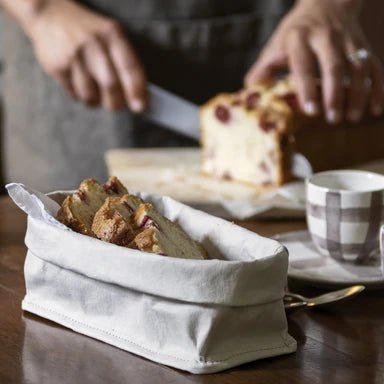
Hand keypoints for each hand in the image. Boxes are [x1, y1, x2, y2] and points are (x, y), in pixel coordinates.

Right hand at [24, 0, 145, 110]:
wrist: (51, 15)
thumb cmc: (90, 34)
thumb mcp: (111, 37)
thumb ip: (125, 63)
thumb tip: (138, 97)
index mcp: (112, 34)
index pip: (129, 66)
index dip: (137, 90)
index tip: (140, 107)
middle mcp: (93, 43)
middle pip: (110, 84)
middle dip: (116, 102)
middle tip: (116, 105)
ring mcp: (73, 55)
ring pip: (90, 95)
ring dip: (96, 101)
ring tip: (95, 91)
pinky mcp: (57, 66)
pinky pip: (75, 94)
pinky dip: (81, 96)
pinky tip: (80, 83)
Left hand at [245, 0, 383, 123]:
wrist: (326, 1)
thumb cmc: (295, 33)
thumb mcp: (276, 46)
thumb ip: (263, 70)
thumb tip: (250, 93)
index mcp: (299, 39)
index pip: (304, 65)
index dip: (307, 88)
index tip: (310, 111)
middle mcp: (326, 38)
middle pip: (334, 67)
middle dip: (335, 94)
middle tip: (332, 119)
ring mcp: (348, 41)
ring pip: (358, 67)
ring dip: (358, 94)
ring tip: (352, 118)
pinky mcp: (364, 46)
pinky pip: (375, 67)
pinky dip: (377, 89)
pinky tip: (375, 109)